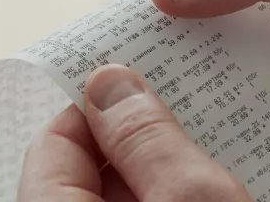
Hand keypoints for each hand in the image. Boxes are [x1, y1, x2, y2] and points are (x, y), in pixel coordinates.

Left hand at [18, 65, 251, 201]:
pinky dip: (170, 199)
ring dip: (163, 173)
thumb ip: (146, 139)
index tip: (155, 82)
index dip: (105, 105)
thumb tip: (107, 80)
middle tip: (196, 116)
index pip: (55, 142)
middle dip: (142, 139)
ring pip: (120, 196)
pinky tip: (211, 195)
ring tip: (214, 158)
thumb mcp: (192, 201)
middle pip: (88, 171)